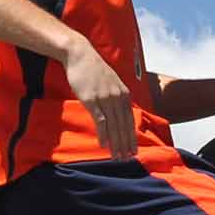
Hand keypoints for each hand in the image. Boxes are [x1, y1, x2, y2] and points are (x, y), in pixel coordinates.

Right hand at [66, 45, 137, 159]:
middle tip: (127, 159)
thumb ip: (117, 96)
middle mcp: (118, 97)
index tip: (134, 150)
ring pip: (114, 125)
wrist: (80, 55)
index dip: (132, 137)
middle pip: (124, 125)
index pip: (130, 120)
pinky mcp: (91, 99)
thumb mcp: (112, 82)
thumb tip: (120, 110)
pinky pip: (100, 120)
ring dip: (116, 143)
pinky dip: (103, 133)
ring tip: (117, 156)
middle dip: (126, 144)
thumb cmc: (94, 70)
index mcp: (124, 94)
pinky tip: (104, 144)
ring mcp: (105, 98)